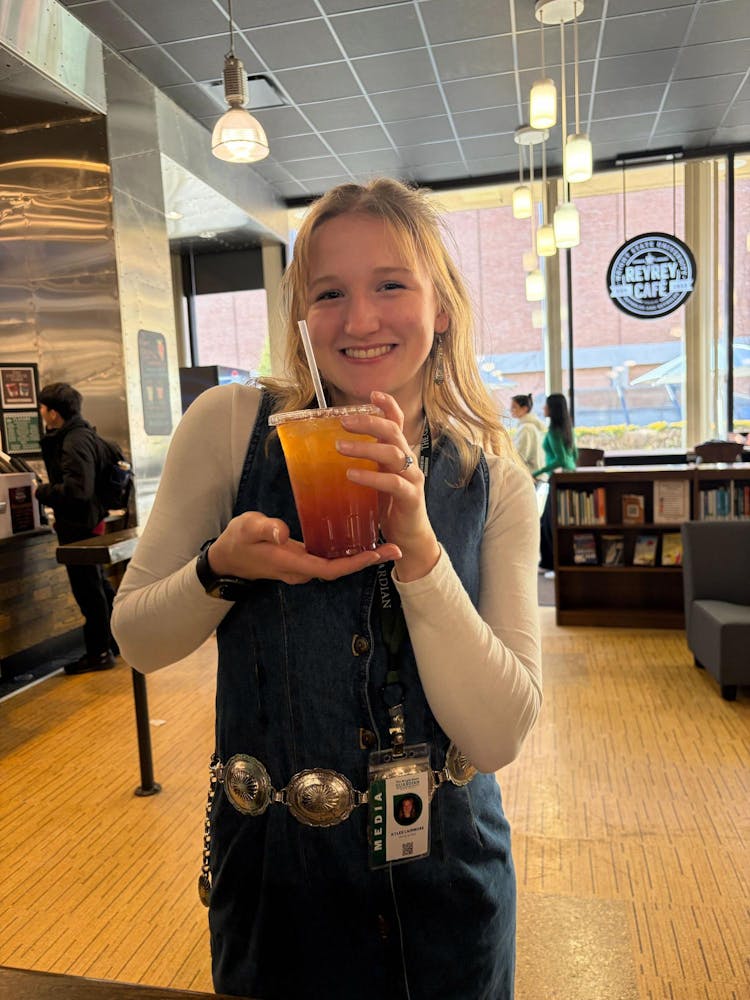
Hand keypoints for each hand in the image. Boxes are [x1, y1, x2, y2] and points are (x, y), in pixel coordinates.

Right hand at [205, 511, 401, 586]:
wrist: (228, 557)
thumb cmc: (237, 541)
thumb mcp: (246, 528)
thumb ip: (264, 529)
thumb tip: (283, 533)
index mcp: (292, 563)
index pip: (330, 569)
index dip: (355, 563)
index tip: (377, 553)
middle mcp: (302, 570)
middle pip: (341, 570)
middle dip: (368, 561)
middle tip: (396, 548)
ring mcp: (304, 567)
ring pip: (338, 565)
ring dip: (362, 557)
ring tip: (387, 543)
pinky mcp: (304, 560)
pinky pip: (331, 559)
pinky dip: (349, 551)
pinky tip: (361, 536)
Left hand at [337, 391, 440, 582]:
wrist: (409, 539)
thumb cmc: (389, 507)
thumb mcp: (374, 479)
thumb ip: (362, 463)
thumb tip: (331, 449)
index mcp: (398, 454)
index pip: (397, 423)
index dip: (388, 406)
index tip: (372, 393)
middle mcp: (408, 462)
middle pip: (394, 432)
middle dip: (369, 422)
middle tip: (343, 421)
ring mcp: (412, 479)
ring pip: (393, 454)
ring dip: (365, 448)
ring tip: (340, 447)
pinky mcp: (411, 498)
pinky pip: (393, 483)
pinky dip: (372, 477)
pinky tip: (352, 475)